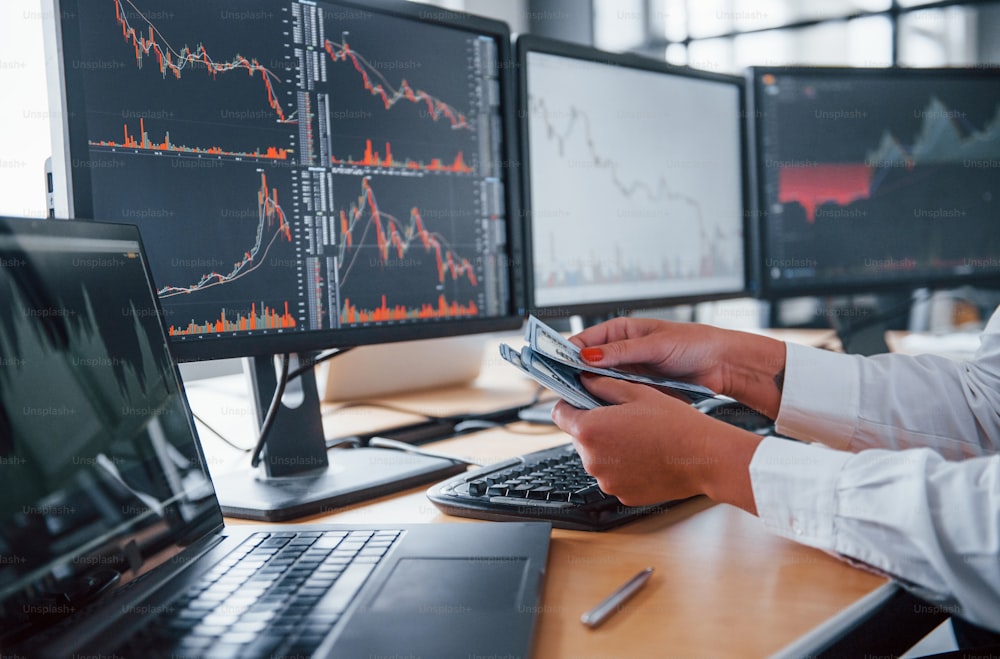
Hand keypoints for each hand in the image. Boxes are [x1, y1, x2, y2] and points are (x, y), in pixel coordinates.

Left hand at [552, 375, 760, 512]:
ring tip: (639, 437)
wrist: (703, 457)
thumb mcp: (637, 393)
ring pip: (596, 458)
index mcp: (589, 430)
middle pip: (579, 437)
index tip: (580, 400)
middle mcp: (591, 459)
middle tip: (622, 418)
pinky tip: (645, 456)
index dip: (569, 404)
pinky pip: (613, 476)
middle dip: (594, 426)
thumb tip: (585, 378)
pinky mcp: (621, 494)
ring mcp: (605, 481)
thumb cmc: (674, 424)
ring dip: (608, 448)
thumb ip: (604, 385)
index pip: (559, 414)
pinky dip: (623, 467)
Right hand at [569, 317, 786, 418]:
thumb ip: (621, 352)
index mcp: (621, 331)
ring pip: (599, 383)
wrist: (722, 366)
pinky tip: (601, 409)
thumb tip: (588, 356)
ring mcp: (629, 372)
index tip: (553, 363)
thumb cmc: (694, 344)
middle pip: (587, 364)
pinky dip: (608, 402)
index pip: (584, 341)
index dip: (566, 352)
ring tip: (578, 399)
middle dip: (574, 374)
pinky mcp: (639, 390)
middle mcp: (621, 352)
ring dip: (590, 391)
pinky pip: (616, 397)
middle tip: (561, 386)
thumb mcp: (655, 345)